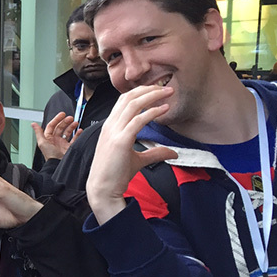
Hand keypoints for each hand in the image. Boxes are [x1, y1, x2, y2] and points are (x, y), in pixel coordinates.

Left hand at [32, 111, 79, 160]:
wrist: (58, 164)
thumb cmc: (50, 155)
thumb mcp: (42, 142)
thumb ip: (38, 132)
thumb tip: (33, 124)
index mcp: (48, 138)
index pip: (52, 125)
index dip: (57, 119)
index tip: (62, 114)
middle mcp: (55, 140)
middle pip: (60, 127)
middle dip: (65, 121)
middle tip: (70, 118)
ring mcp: (62, 143)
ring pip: (67, 132)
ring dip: (71, 126)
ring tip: (75, 122)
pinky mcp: (69, 147)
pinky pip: (74, 139)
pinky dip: (77, 134)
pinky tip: (79, 130)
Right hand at [86, 85, 178, 223]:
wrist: (103, 189)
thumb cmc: (115, 175)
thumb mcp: (138, 160)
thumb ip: (154, 153)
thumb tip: (172, 153)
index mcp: (110, 127)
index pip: (123, 101)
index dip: (141, 92)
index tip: (157, 91)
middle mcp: (110, 126)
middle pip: (128, 97)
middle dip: (148, 89)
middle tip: (166, 88)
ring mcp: (114, 132)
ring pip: (133, 104)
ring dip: (152, 96)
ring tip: (168, 93)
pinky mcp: (121, 141)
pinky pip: (138, 120)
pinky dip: (152, 112)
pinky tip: (164, 109)